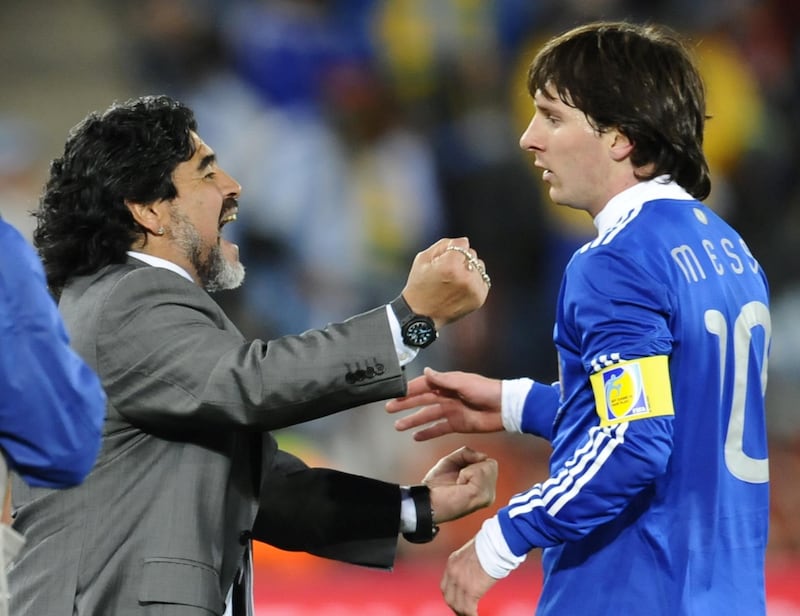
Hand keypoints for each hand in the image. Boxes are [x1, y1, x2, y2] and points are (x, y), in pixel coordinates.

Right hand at [386, 368, 503, 440]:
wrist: (504, 408)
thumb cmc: (486, 390)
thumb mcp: (463, 382)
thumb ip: (443, 380)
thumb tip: (426, 371)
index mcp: (447, 383)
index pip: (423, 385)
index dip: (408, 390)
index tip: (394, 394)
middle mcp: (446, 396)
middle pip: (421, 401)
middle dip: (405, 405)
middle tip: (389, 409)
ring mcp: (451, 411)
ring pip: (427, 415)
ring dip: (413, 420)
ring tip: (398, 426)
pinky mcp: (457, 424)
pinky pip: (438, 428)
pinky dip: (428, 433)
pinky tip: (416, 437)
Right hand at [401, 238, 489, 328]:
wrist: (421, 315)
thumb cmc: (420, 285)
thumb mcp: (423, 259)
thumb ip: (444, 245)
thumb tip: (464, 242)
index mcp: (450, 265)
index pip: (463, 243)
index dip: (451, 249)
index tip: (443, 259)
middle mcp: (465, 277)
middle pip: (472, 254)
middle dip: (461, 259)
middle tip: (446, 273)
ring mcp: (474, 289)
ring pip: (480, 266)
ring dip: (470, 269)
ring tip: (455, 281)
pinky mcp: (479, 298)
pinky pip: (483, 280)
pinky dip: (474, 281)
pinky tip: (461, 288)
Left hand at [423, 446, 496, 523]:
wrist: (427, 500)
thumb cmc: (436, 486)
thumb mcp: (453, 461)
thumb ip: (468, 453)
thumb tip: (483, 455)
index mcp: (484, 488)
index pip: (491, 464)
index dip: (473, 462)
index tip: (460, 474)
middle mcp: (488, 494)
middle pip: (492, 464)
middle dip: (472, 465)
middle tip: (459, 478)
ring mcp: (487, 496)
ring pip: (488, 466)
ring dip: (468, 470)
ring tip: (459, 483)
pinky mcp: (481, 496)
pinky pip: (480, 471)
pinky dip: (466, 474)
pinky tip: (459, 486)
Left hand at [441, 538, 496, 615]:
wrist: (494, 543)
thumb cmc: (490, 544)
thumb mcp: (472, 553)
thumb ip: (469, 564)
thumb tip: (476, 574)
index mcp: (453, 561)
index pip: (446, 585)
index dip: (451, 595)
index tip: (457, 601)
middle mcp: (453, 572)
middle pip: (448, 597)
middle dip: (455, 606)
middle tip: (462, 611)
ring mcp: (460, 582)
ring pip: (456, 606)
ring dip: (463, 613)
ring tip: (470, 615)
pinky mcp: (471, 590)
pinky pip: (468, 609)